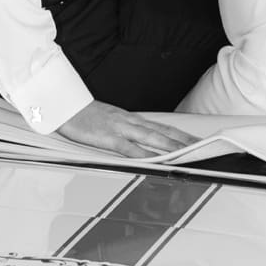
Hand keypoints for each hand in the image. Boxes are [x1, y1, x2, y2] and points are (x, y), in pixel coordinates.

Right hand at [56, 101, 192, 158]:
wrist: (63, 104)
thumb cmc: (83, 115)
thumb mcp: (108, 121)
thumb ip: (124, 130)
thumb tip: (139, 141)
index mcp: (130, 119)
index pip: (161, 126)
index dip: (180, 134)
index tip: (196, 141)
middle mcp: (130, 122)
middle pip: (163, 132)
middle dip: (184, 141)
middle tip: (202, 148)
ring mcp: (120, 129)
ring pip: (152, 138)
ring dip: (171, 147)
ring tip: (188, 155)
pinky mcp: (108, 138)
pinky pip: (130, 148)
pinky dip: (145, 155)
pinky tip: (155, 161)